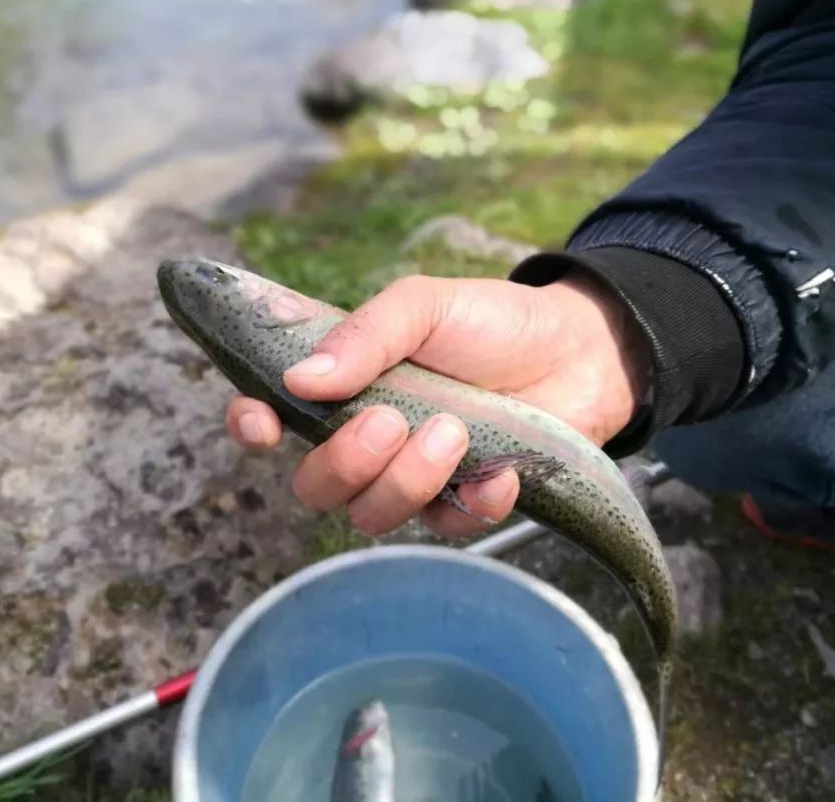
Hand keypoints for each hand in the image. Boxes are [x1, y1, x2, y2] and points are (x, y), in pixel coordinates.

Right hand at [226, 272, 649, 537]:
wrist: (581, 350)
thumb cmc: (492, 321)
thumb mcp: (426, 305)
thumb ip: (366, 335)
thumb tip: (300, 379)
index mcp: (345, 385)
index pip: (273, 416)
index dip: (253, 426)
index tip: (264, 425)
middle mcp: (367, 438)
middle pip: (316, 485)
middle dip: (344, 462)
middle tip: (391, 420)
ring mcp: (414, 476)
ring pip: (371, 515)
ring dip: (407, 480)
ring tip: (454, 431)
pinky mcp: (463, 504)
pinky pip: (446, 528)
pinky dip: (473, 501)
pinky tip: (501, 468)